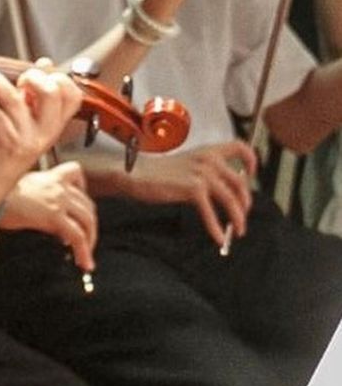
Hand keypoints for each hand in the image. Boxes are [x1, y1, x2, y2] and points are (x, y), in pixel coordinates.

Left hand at [0, 63, 82, 197]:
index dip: (58, 78)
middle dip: (33, 77)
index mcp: (56, 124)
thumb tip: (45, 63)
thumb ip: (36, 93)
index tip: (38, 77)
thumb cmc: (9, 145)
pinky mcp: (7, 145)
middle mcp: (46, 132)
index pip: (73, 94)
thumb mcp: (28, 119)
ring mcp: (27, 140)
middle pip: (51, 92)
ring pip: (15, 101)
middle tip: (19, 81)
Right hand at [0, 161, 98, 272]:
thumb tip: (47, 220)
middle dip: (89, 225)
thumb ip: (39, 199)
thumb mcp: (22, 190)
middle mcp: (58, 186)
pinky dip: (84, 251)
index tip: (78, 208)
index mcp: (50, 176)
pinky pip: (77, 236)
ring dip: (90, 240)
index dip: (82, 193)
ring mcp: (58, 200)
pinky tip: (83, 262)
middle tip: (85, 241)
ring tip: (86, 257)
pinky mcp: (54, 216)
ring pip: (87, 221)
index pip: (77, 175)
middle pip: (87, 205)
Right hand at [124, 139, 257, 244]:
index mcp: (208, 151)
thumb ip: (204, 172)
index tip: (251, 174)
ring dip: (238, 218)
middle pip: (240, 183)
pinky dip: (216, 228)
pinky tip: (218, 237)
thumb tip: (220, 191)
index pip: (240, 148)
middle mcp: (209, 160)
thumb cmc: (154, 173)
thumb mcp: (184, 165)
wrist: (134, 175)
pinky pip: (211, 212)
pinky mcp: (193, 189)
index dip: (252, 161)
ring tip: (238, 230)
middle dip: (245, 203)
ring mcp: (202, 174)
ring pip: (231, 199)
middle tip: (242, 215)